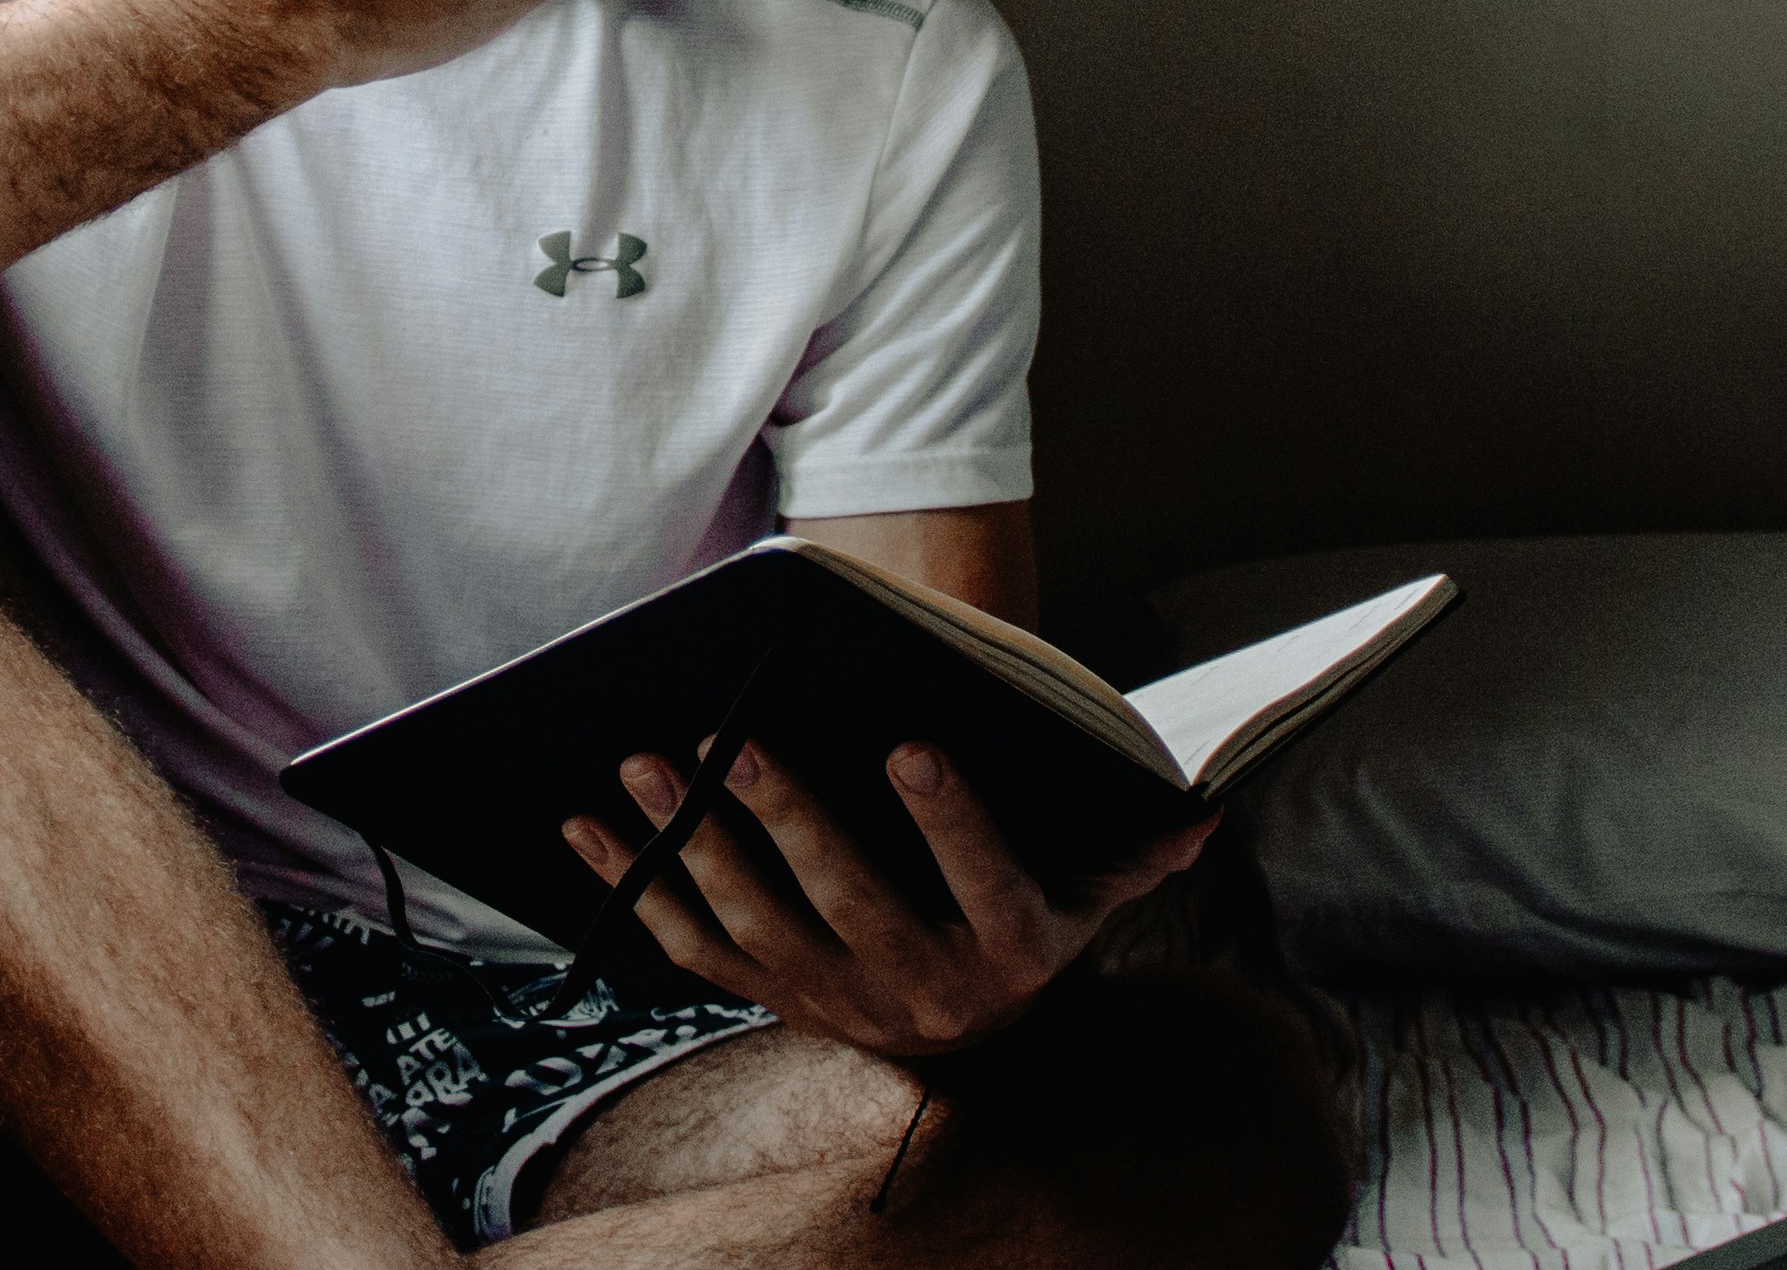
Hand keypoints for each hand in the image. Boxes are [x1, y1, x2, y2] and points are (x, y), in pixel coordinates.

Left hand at [560, 739, 1216, 1057]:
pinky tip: (589, 829)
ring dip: (691, 846)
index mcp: (1009, 949)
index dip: (950, 818)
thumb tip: (1197, 814)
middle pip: (846, 900)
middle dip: (784, 817)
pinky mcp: (771, 1001)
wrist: (975, 1049)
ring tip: (646, 761)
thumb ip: (1135, 851)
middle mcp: (921, 989)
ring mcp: (837, 1001)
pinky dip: (635, 889)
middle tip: (730, 736)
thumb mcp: (1091, 898)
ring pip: (755, 925)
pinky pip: (692, 951)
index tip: (912, 740)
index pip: (983, 881)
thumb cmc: (1030, 927)